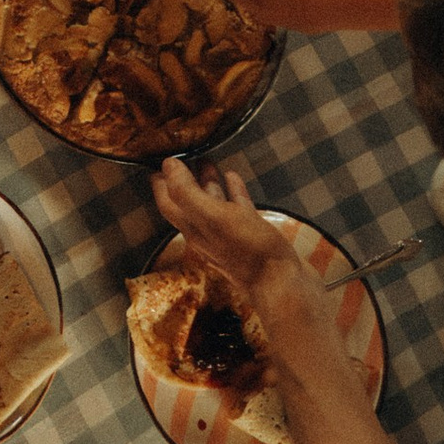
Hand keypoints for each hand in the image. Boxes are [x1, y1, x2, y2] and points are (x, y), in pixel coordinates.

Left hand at [154, 160, 332, 345]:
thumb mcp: (215, 218)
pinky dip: (234, 192)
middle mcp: (209, 234)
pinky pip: (239, 209)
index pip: (169, 203)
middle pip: (189, 203)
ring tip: (206, 162)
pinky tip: (234, 177)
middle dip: (183, 180)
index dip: (161, 183)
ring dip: (208, 183)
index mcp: (195, 230)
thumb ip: (188, 193)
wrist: (286, 286)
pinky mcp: (253, 236)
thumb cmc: (250, 252)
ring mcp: (231, 236)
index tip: (158, 162)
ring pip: (214, 205)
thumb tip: (167, 166)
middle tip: (181, 158)